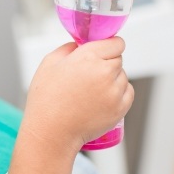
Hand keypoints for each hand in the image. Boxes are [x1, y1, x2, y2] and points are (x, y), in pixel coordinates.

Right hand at [21, 37, 132, 154]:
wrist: (51, 131)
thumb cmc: (46, 98)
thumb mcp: (49, 63)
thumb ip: (68, 48)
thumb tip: (81, 44)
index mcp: (88, 57)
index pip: (115, 43)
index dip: (108, 46)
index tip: (102, 51)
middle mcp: (104, 72)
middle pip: (118, 59)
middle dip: (106, 63)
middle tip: (89, 74)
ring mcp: (114, 91)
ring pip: (123, 76)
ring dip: (112, 79)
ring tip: (92, 90)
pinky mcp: (120, 108)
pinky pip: (128, 93)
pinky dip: (119, 93)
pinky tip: (101, 99)